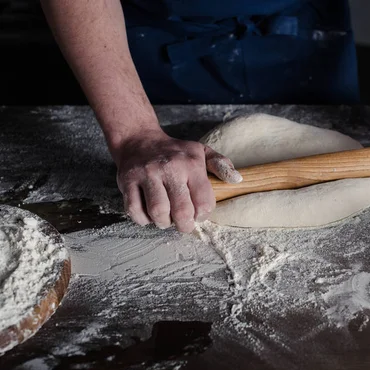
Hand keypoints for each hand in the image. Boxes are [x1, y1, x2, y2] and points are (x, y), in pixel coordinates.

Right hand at [113, 129, 241, 232]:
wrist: (138, 139)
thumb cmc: (174, 152)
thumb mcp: (201, 152)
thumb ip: (220, 165)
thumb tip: (237, 179)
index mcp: (191, 164)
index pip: (204, 201)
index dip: (203, 215)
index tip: (198, 214)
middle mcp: (170, 168)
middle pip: (181, 211)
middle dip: (185, 225)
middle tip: (184, 224)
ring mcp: (147, 174)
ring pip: (158, 212)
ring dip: (164, 223)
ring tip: (166, 219)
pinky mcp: (127, 181)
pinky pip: (135, 211)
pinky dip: (143, 220)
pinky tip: (149, 214)